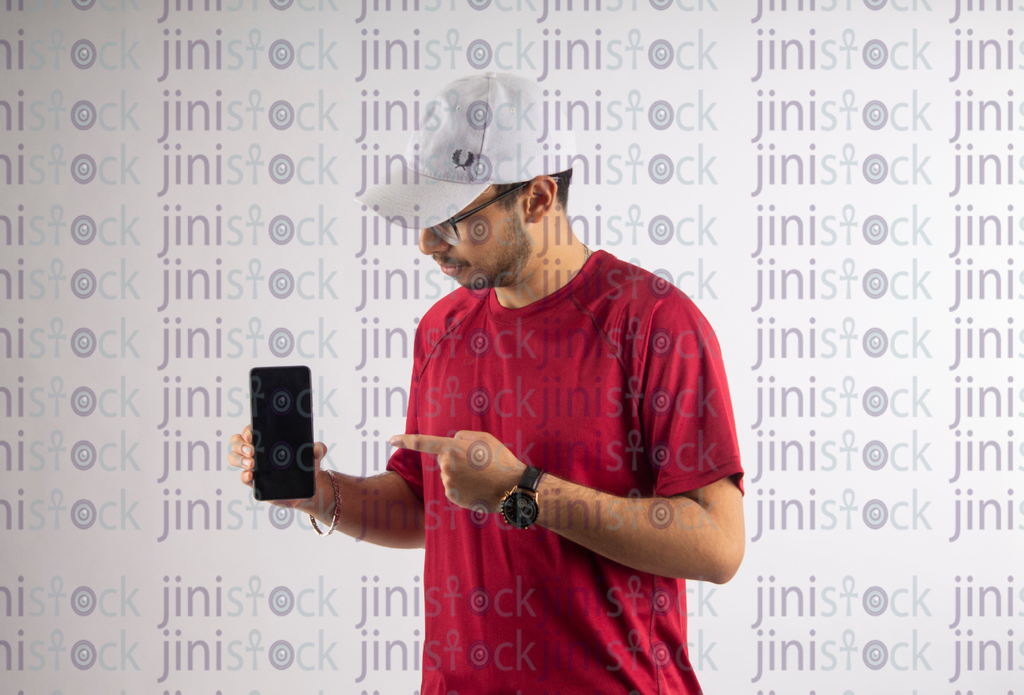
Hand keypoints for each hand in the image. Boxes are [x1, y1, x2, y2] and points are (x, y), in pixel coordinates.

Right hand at [227, 424, 329, 510]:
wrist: (305, 488)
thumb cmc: (305, 466)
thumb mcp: (313, 457)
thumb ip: (317, 450)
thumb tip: (318, 448)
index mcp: (266, 440)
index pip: (251, 430)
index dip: (248, 430)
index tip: (252, 434)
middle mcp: (256, 451)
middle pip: (237, 442)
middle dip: (241, 445)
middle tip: (252, 450)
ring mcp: (253, 466)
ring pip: (234, 457)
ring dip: (239, 459)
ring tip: (252, 464)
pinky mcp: (254, 482)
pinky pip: (243, 477)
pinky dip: (244, 475)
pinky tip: (250, 475)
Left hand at [389, 430, 525, 510]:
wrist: (511, 487)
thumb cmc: (500, 460)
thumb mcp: (484, 438)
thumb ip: (463, 437)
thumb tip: (451, 442)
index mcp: (451, 448)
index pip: (423, 443)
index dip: (405, 440)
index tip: (391, 439)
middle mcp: (445, 466)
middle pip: (445, 459)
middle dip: (457, 460)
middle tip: (479, 464)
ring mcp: (447, 483)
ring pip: (450, 474)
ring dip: (462, 474)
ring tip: (482, 476)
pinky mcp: (452, 497)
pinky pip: (454, 488)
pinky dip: (463, 487)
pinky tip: (478, 487)